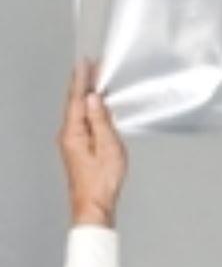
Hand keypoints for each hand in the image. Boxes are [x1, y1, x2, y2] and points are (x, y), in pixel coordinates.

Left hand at [58, 61, 126, 227]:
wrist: (93, 204)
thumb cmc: (102, 181)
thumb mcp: (108, 147)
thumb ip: (101, 121)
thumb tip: (94, 99)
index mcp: (74, 133)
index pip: (78, 99)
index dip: (82, 79)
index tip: (86, 62)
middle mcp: (68, 135)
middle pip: (76, 102)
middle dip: (85, 83)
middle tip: (94, 66)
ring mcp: (72, 141)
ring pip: (79, 111)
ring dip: (88, 95)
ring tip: (97, 80)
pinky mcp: (77, 147)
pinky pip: (83, 121)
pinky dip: (90, 108)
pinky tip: (97, 106)